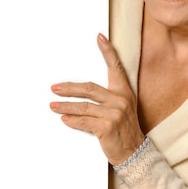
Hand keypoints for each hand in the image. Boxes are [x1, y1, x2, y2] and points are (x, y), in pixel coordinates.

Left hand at [50, 33, 144, 165]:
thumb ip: (107, 97)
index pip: (115, 66)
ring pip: (83, 106)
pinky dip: (72, 121)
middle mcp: (119, 99)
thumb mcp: (122, 107)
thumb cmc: (124, 128)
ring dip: (65, 106)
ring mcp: (113, 114)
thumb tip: (82, 90)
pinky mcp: (107, 127)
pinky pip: (84, 122)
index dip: (107, 51)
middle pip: (89, 88)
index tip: (99, 37)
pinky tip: (64, 119)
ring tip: (53, 105)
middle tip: (54, 87)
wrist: (135, 152)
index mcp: (124, 91)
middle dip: (69, 88)